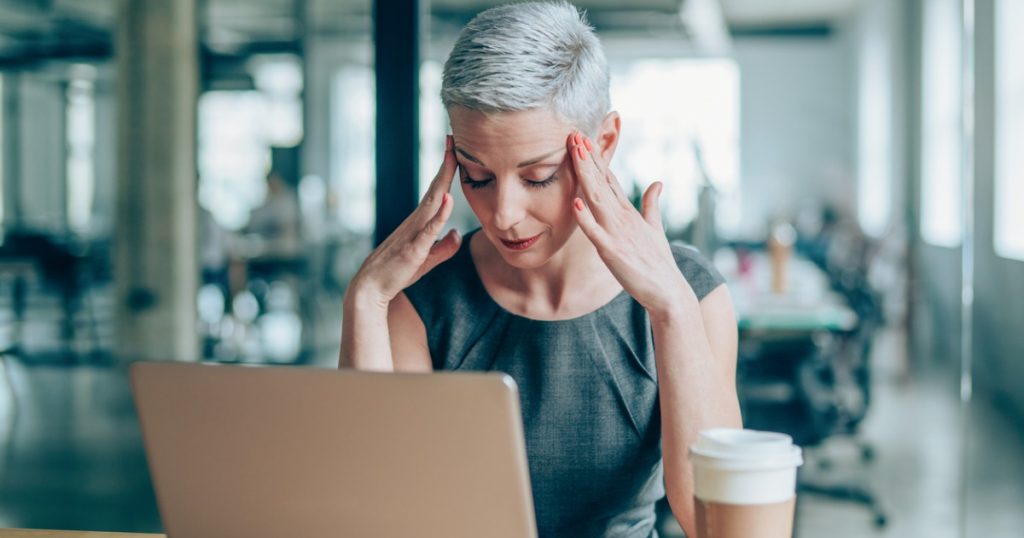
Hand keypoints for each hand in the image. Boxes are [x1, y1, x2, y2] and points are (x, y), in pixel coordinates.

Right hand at [349, 135, 460, 307]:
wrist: (371, 289)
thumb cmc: (397, 273)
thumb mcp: (427, 260)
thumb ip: (444, 248)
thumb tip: (457, 234)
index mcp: (420, 223)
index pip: (437, 192)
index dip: (447, 171)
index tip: (455, 149)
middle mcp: (416, 222)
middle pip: (435, 189)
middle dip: (446, 163)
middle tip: (453, 138)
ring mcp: (413, 234)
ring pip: (432, 203)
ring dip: (443, 180)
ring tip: (452, 157)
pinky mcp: (413, 249)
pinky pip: (428, 230)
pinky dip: (439, 214)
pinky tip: (448, 200)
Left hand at [567, 132, 695, 316]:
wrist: (668, 291)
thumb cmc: (659, 263)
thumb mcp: (655, 229)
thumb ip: (652, 205)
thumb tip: (657, 183)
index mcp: (629, 212)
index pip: (610, 179)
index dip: (597, 158)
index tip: (585, 138)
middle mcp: (622, 218)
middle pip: (601, 182)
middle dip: (587, 158)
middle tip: (575, 134)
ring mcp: (617, 233)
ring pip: (597, 199)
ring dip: (585, 175)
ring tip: (576, 153)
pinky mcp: (612, 252)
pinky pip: (595, 233)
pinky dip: (585, 218)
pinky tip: (575, 202)